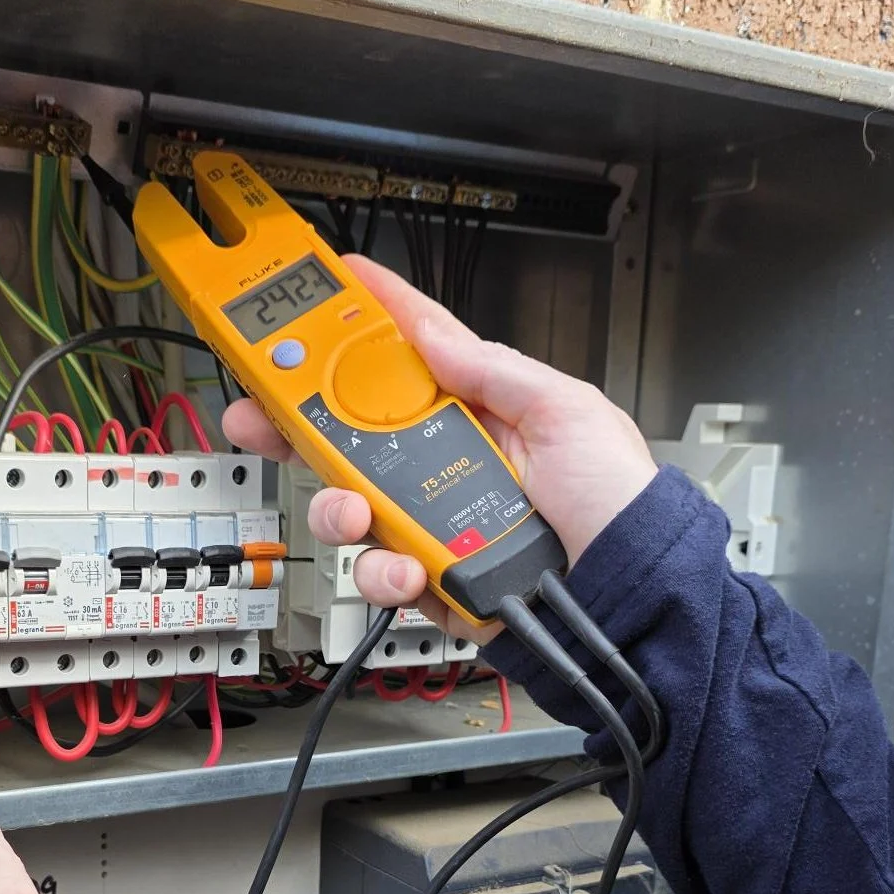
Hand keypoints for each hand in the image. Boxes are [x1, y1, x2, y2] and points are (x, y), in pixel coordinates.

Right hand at [222, 256, 656, 626]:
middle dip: (299, 421)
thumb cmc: (622, 505)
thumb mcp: (568, 412)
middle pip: (350, 433)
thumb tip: (434, 336)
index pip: (407, 355)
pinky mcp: (432, 581)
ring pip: (349, 507)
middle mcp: (448, 464)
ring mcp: (435, 524)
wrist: (633, 599)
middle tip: (261, 413)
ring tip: (357, 515)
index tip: (313, 293)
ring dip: (338, 508)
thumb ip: (494, 372)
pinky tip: (411, 570)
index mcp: (481, 411)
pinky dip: (384, 573)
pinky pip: (379, 573)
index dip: (361, 323)